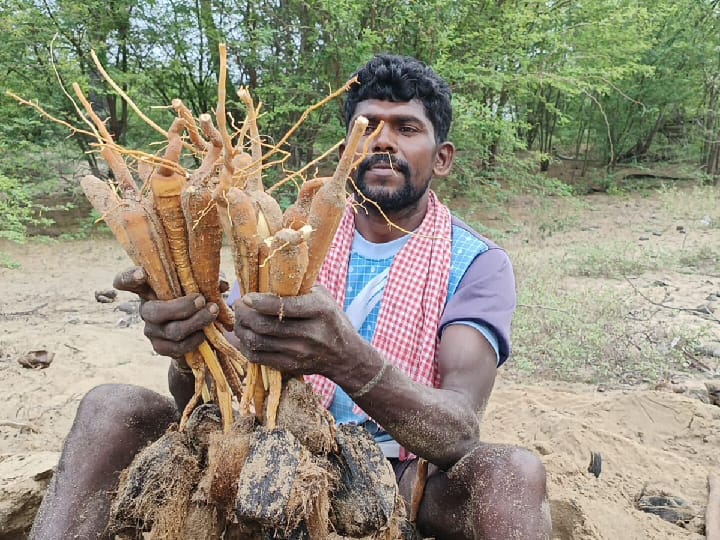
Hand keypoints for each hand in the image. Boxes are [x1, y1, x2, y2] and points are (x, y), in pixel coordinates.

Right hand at [113, 266, 217, 357]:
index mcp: (149, 289)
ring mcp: (151, 330)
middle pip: (154, 312)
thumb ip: (207, 281)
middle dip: (182, 307)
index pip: (126, 281)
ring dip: (196, 321)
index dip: (129, 277)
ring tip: (212, 312)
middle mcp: (146, 309)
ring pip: (172, 330)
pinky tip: (204, 332)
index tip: (142, 273)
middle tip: (201, 300)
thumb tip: (220, 284)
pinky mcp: (160, 347)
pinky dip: (195, 339)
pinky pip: (177, 347)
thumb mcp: (201, 286)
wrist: (194, 332)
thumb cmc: (195, 299)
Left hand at [233, 286, 362, 378]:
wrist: (346, 356)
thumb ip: (299, 288)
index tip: (247, 296)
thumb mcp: (323, 297)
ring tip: (240, 319)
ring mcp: (299, 353)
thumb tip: (266, 276)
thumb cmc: (331, 319)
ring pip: (258, 342)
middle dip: (244, 314)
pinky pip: (258, 358)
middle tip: (239, 305)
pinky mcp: (290, 366)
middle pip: (265, 325)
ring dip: (241, 329)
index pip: (284, 307)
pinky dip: (246, 346)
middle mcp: (310, 333)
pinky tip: (245, 336)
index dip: (260, 302)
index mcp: (320, 310)